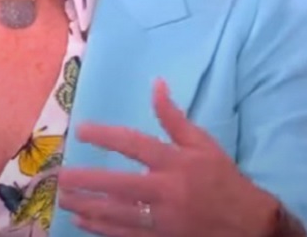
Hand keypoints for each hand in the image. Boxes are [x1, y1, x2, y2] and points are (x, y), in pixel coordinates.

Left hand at [58, 79, 281, 236]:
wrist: (246, 223)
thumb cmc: (222, 177)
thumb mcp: (203, 143)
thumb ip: (174, 117)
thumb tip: (156, 84)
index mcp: (176, 162)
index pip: (135, 144)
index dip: (106, 136)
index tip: (81, 130)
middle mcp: (166, 190)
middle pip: (118, 185)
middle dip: (86, 181)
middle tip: (60, 177)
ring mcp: (162, 219)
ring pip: (116, 214)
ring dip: (87, 206)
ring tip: (64, 199)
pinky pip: (124, 235)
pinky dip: (101, 230)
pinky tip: (83, 222)